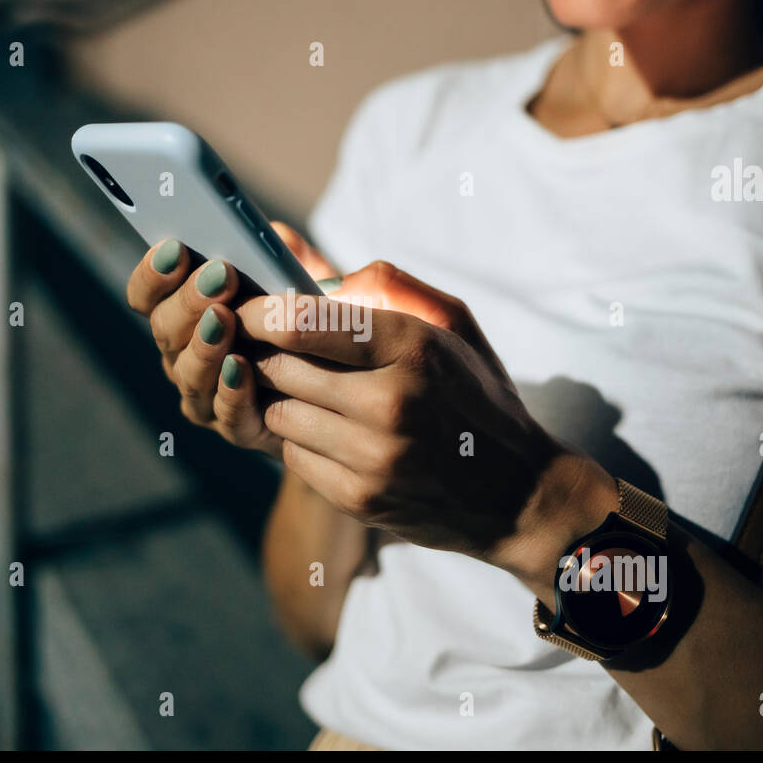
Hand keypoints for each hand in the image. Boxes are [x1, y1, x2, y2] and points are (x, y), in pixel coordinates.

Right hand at [123, 223, 337, 459]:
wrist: (345, 384)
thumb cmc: (315, 322)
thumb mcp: (306, 281)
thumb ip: (290, 257)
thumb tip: (277, 237)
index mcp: (187, 313)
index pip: (148, 295)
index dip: (154, 274)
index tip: (175, 248)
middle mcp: (185, 355)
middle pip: (164, 331)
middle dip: (187, 302)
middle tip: (216, 277)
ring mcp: (207, 395)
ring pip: (188, 373)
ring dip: (204, 345)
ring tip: (223, 319)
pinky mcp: (239, 428)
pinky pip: (226, 414)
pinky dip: (230, 391)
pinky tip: (240, 367)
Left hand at [236, 261, 615, 590]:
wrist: (518, 493)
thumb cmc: (476, 394)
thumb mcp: (451, 325)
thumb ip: (384, 285)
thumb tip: (308, 264)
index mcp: (414, 346)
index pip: (304, 322)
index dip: (261, 313)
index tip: (244, 308)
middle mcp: (392, 402)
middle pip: (282, 368)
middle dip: (266, 356)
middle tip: (264, 349)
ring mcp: (375, 457)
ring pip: (281, 415)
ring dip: (283, 400)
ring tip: (307, 392)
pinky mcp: (361, 498)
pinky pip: (294, 458)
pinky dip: (301, 442)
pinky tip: (330, 434)